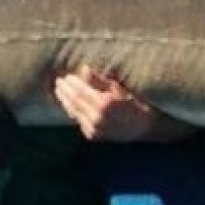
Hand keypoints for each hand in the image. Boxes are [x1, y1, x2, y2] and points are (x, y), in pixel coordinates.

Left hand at [53, 65, 185, 141]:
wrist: (146, 127)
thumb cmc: (136, 102)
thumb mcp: (120, 87)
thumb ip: (100, 80)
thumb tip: (82, 69)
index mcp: (104, 104)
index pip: (80, 91)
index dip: (71, 83)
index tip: (65, 75)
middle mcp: (97, 118)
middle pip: (74, 102)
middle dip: (64, 91)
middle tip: (58, 81)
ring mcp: (94, 129)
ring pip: (74, 112)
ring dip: (65, 101)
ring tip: (59, 91)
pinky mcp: (94, 136)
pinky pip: (78, 120)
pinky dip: (72, 111)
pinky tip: (68, 104)